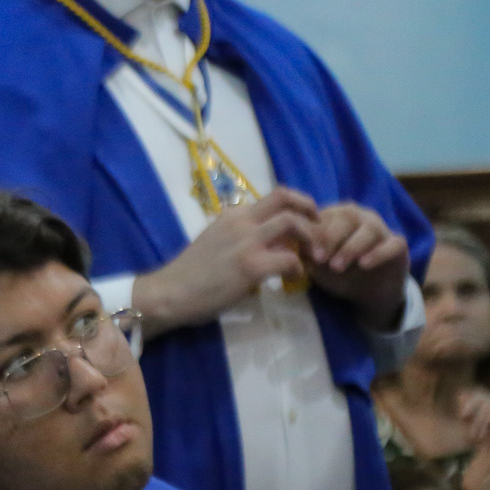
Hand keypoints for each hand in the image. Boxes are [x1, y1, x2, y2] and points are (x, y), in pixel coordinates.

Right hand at [133, 187, 316, 337]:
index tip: (306, 222)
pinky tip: (294, 278)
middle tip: (321, 231)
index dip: (297, 206)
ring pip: (293, 223)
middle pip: (287, 198)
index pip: (274, 197)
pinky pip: (290, 259)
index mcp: (232, 215)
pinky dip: (299, 268)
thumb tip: (265, 244)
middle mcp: (241, 221)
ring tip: (315, 256)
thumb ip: (238, 237)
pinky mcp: (251, 266)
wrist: (169, 293)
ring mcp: (246, 242)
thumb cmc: (189, 274)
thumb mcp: (214, 242)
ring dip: (312, 238)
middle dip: (311, 211)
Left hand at [299, 203, 409, 329]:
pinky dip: (378, 253)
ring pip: (369, 229)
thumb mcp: (315, 263)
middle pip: (347, 217)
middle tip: (319, 260)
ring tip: (337, 266)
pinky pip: (392, 244)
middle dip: (331, 238)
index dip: (313, 232)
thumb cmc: (336, 271)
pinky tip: (364, 265)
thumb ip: (302, 252)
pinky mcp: (398, 245)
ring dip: (351, 247)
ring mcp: (381, 230)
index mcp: (336, 216)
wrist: (366, 291)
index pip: (324, 215)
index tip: (302, 252)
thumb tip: (282, 244)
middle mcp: (360, 217)